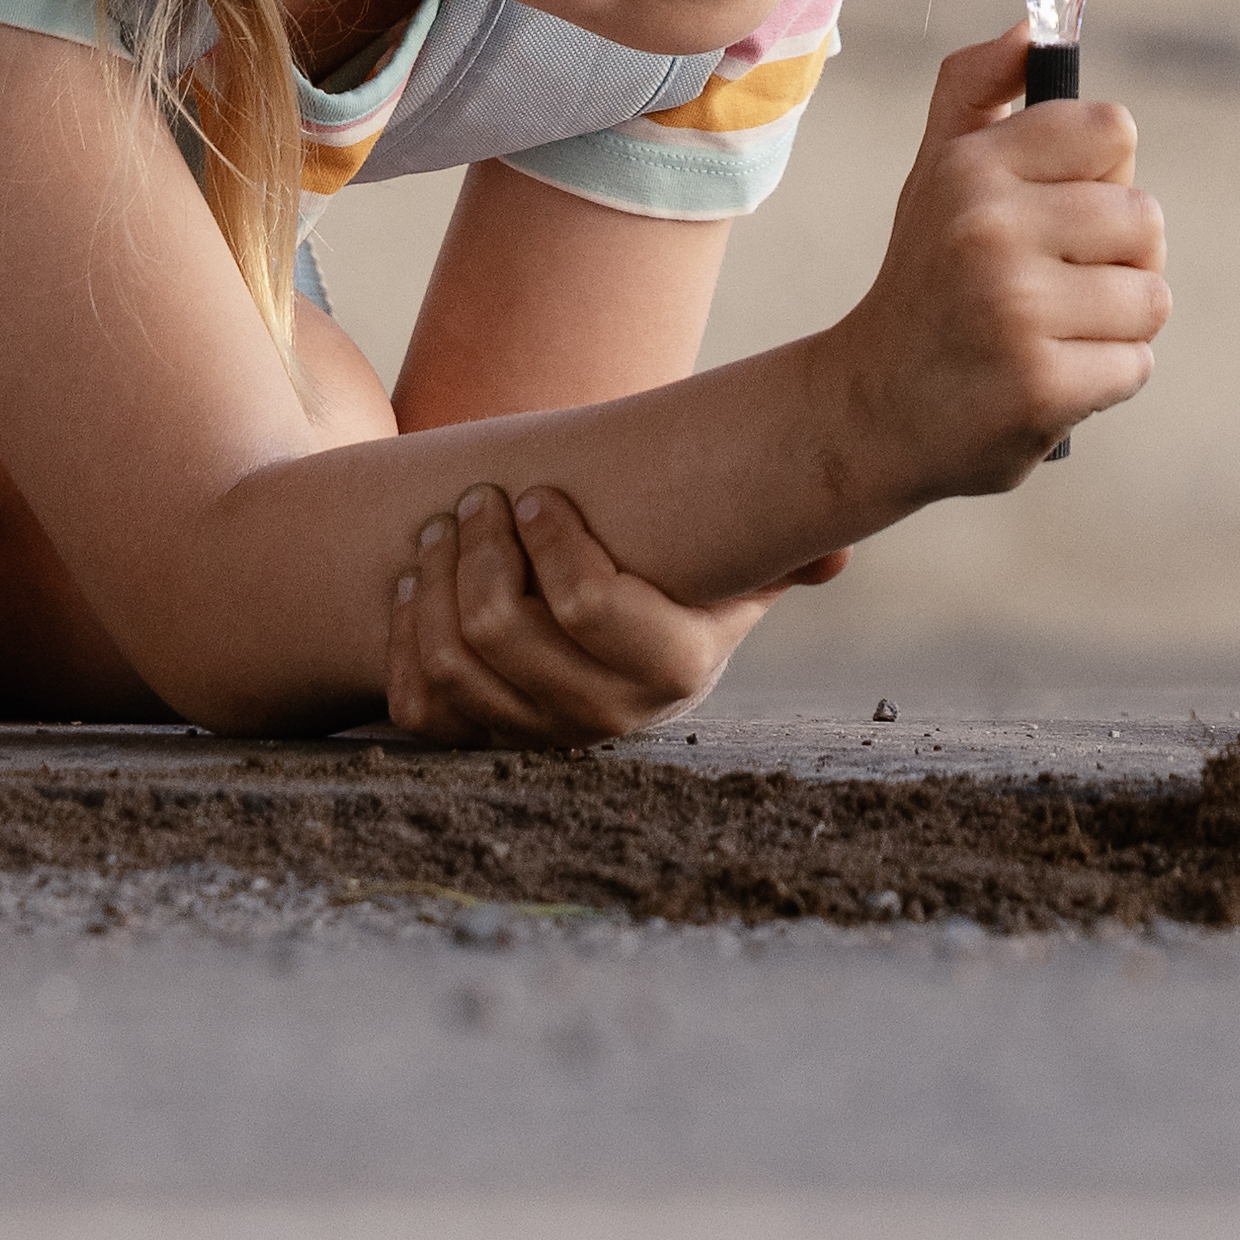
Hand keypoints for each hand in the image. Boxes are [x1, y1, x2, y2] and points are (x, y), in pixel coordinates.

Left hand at [380, 480, 758, 744]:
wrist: (627, 651)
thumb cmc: (683, 583)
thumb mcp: (739, 570)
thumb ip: (787, 554)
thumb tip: (835, 560)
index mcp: (670, 667)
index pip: (589, 608)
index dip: (551, 545)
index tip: (535, 496)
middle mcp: (601, 715)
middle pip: (501, 632)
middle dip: (477, 551)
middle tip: (477, 500)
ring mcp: (536, 735)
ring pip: (452, 666)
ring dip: (433, 586)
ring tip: (441, 530)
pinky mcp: (482, 742)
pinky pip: (421, 708)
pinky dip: (404, 641)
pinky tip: (413, 586)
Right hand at [826, 27, 1170, 505]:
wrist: (871, 410)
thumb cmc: (925, 278)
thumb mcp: (934, 172)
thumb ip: (976, 88)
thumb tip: (1029, 28)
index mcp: (972, 165)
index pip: (1114, 131)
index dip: (1102, 176)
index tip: (1059, 211)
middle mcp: (990, 228)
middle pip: (1145, 218)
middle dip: (1118, 258)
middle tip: (1052, 286)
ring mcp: (1015, 309)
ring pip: (1151, 296)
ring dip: (1116, 324)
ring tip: (1051, 333)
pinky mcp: (1040, 386)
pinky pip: (1135, 365)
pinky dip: (1106, 379)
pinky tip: (1048, 378)